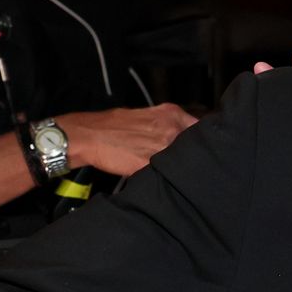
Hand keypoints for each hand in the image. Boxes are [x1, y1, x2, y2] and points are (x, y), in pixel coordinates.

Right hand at [56, 104, 195, 175]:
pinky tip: (161, 178)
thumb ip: (168, 125)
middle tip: (187, 163)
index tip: (202, 150)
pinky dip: (167, 178)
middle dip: (193, 155)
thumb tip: (185, 138)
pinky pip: (166, 173)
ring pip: (183, 160)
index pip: (201, 128)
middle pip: (197, 146)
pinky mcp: (150, 163)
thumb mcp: (146, 117)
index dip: (203, 142)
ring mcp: (162, 146)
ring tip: (173, 171)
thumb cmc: (113, 127)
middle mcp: (171, 128)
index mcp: (171, 114)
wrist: (88, 136)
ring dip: (181, 167)